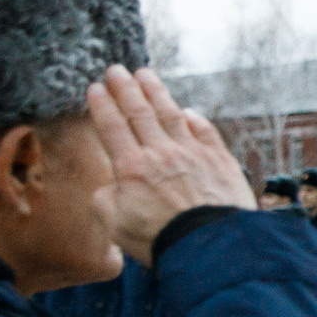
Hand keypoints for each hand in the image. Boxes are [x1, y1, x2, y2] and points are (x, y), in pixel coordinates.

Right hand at [84, 66, 255, 264]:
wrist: (210, 247)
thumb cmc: (160, 240)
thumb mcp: (115, 225)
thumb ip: (104, 199)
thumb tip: (110, 185)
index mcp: (132, 168)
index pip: (113, 128)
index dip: (102, 106)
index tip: (95, 88)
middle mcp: (162, 154)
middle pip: (139, 114)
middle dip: (125, 89)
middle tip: (116, 70)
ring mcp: (194, 154)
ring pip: (171, 115)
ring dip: (156, 92)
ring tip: (145, 74)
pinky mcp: (221, 161)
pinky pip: (205, 131)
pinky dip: (195, 119)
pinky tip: (188, 111)